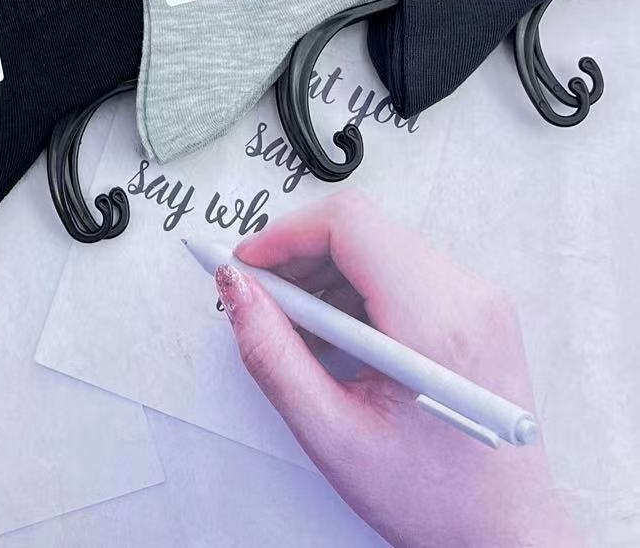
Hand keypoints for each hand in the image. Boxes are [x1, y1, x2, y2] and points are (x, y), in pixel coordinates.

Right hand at [217, 192, 578, 547]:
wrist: (506, 534)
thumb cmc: (436, 500)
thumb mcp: (332, 433)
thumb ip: (272, 354)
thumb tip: (236, 289)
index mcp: (435, 323)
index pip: (349, 225)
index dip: (285, 234)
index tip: (248, 263)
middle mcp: (467, 297)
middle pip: (360, 228)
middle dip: (299, 254)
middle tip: (263, 299)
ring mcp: (477, 299)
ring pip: (377, 242)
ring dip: (325, 272)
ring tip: (302, 332)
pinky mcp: (474, 308)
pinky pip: (400, 266)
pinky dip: (355, 287)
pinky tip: (339, 337)